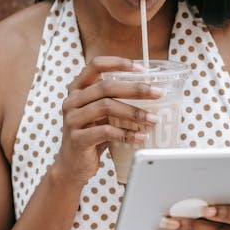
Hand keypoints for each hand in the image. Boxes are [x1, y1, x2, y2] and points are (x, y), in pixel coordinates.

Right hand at [53, 56, 161, 185]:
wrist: (72, 166)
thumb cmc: (92, 135)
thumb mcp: (100, 114)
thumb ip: (113, 100)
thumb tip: (149, 91)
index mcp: (77, 89)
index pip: (95, 65)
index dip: (118, 63)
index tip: (141, 68)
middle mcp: (72, 100)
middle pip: (105, 86)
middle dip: (135, 89)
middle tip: (157, 93)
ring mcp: (72, 119)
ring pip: (106, 107)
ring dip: (134, 113)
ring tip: (153, 120)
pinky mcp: (77, 139)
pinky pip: (106, 132)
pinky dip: (127, 134)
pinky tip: (140, 137)